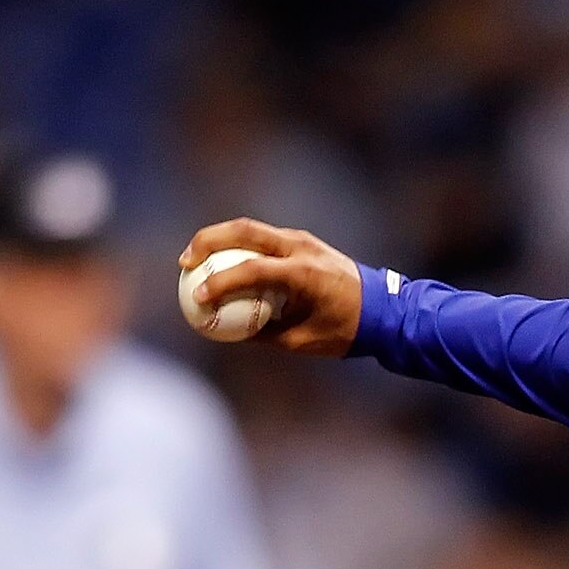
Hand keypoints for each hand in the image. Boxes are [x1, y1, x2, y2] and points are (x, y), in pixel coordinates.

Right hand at [174, 219, 362, 354]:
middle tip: (184, 262)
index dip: (220, 283)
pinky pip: (262, 237)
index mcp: (304, 273)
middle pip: (243, 230)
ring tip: (194, 257)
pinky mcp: (301, 240)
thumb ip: (263, 333)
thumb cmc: (345, 330)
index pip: (251, 270)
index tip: (198, 298)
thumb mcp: (303, 341)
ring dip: (219, 238)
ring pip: (250, 228)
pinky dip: (238, 245)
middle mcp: (301, 248)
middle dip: (207, 241)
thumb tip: (226, 333)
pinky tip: (221, 260)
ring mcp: (301, 239)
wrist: (383, 309)